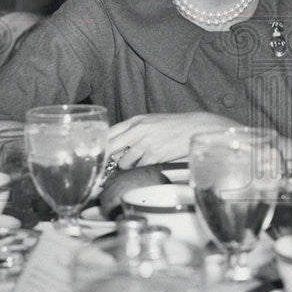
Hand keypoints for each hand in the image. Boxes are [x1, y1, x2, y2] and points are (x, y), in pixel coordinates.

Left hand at [108, 112, 237, 167]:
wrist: (196, 128)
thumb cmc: (175, 126)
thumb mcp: (152, 121)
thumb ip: (134, 130)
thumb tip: (118, 145)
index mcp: (136, 120)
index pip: (108, 133)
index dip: (100, 145)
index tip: (96, 155)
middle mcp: (138, 130)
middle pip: (110, 147)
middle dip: (106, 159)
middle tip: (104, 168)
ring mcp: (146, 143)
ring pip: (123, 161)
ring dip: (126, 167)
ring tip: (133, 167)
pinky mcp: (155, 155)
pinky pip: (139, 168)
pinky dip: (140, 171)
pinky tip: (146, 168)